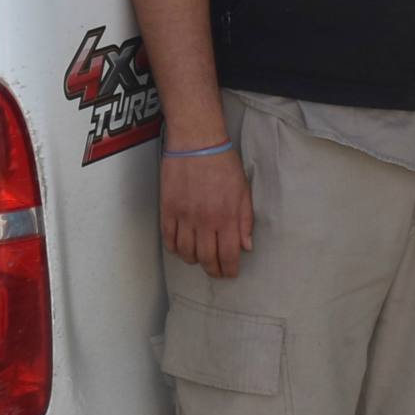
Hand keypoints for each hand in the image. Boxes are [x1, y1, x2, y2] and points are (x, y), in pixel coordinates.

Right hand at [158, 145, 253, 277]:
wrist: (196, 141)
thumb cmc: (222, 162)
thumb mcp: (243, 190)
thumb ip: (245, 220)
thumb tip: (246, 246)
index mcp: (226, 216)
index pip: (228, 255)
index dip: (229, 269)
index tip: (230, 272)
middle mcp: (204, 220)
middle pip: (206, 259)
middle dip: (213, 270)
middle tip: (216, 271)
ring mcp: (184, 216)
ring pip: (186, 253)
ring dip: (194, 260)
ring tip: (199, 259)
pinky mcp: (168, 209)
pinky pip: (169, 239)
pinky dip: (175, 248)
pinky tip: (181, 248)